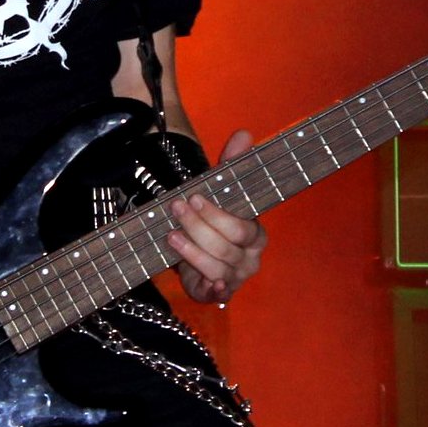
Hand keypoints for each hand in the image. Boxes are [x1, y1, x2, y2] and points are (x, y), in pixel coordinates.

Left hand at [168, 129, 266, 304]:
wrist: (202, 252)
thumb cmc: (215, 220)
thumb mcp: (221, 192)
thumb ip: (231, 165)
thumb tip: (243, 133)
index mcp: (255, 233)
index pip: (241, 227)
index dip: (216, 214)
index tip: (194, 197)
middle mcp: (250, 257)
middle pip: (226, 246)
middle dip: (199, 227)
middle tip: (176, 209)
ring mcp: (237, 277)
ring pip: (216, 267)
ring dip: (192, 251)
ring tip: (171, 235)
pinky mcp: (221, 293)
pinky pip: (218, 293)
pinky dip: (212, 288)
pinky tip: (204, 281)